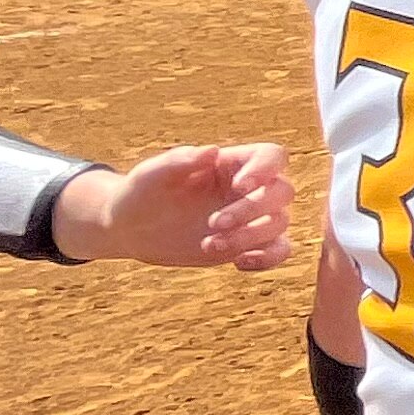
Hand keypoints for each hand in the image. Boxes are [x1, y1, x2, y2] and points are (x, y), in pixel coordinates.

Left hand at [57, 142, 293, 270]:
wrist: (132, 229)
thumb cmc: (141, 193)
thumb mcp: (151, 174)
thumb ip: (178, 160)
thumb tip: (212, 151)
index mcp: (231, 163)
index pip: (271, 155)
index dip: (266, 168)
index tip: (239, 187)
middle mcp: (249, 188)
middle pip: (281, 191)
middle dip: (251, 209)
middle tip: (213, 223)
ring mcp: (252, 217)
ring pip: (280, 222)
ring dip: (250, 236)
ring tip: (208, 245)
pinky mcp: (249, 244)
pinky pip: (280, 250)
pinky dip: (269, 259)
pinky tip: (239, 263)